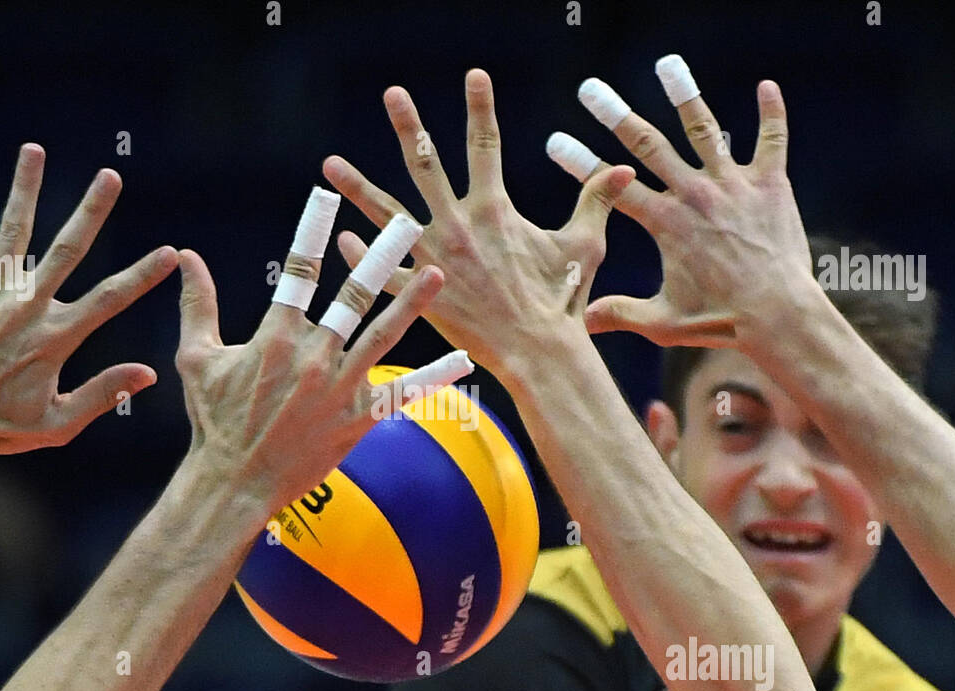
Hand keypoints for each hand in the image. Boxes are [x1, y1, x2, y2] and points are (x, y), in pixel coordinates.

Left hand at [0, 144, 177, 459]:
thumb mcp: (59, 424)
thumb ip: (103, 393)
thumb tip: (149, 373)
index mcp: (56, 337)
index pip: (110, 298)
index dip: (143, 275)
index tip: (170, 252)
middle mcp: (26, 306)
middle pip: (67, 248)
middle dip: (92, 210)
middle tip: (110, 176)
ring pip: (14, 230)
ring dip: (26, 187)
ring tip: (34, 149)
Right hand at [173, 214, 449, 511]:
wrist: (234, 483)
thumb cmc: (214, 420)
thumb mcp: (196, 358)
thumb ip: (197, 304)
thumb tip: (185, 256)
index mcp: (275, 336)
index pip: (298, 271)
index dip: (312, 230)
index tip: (327, 197)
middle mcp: (313, 356)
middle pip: (353, 295)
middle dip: (380, 256)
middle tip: (406, 223)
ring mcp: (339, 388)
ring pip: (383, 334)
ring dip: (412, 302)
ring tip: (438, 272)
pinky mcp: (357, 420)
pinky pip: (402, 394)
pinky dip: (433, 377)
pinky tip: (462, 359)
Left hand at [322, 69, 634, 383]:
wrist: (538, 352)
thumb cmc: (561, 300)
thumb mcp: (584, 245)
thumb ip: (596, 201)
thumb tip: (624, 167)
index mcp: (494, 210)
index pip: (485, 145)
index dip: (481, 108)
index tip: (475, 75)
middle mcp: (458, 226)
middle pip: (427, 165)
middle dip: (411, 126)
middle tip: (393, 93)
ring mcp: (434, 259)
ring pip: (388, 213)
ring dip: (358, 186)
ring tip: (330, 162)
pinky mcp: (421, 293)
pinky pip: (382, 272)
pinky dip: (361, 255)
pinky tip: (341, 237)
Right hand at [548, 65, 816, 348]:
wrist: (778, 315)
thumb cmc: (720, 322)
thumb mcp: (663, 322)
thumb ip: (620, 314)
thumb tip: (580, 321)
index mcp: (666, 223)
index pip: (613, 186)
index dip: (580, 163)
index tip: (555, 141)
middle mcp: (695, 194)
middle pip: (647, 144)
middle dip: (614, 114)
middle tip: (589, 89)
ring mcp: (733, 185)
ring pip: (704, 128)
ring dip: (683, 94)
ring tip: (667, 65)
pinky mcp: (770, 185)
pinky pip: (772, 140)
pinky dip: (771, 112)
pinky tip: (767, 86)